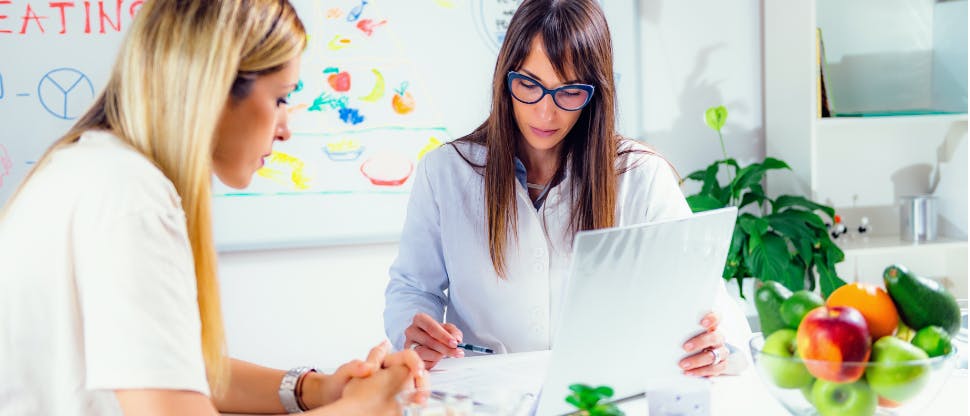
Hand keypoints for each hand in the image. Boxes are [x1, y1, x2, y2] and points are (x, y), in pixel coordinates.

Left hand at [308, 341, 425, 407]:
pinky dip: (412, 404)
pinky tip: (412, 408)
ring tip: (419, 402)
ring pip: (415, 387)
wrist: (331, 399)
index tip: (417, 372)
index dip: (415, 362)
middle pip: (416, 373)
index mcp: (383, 361)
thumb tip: (368, 367)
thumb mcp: (343, 373)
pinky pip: (407, 401)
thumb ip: (355, 367)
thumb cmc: (337, 384)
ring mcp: (393, 387)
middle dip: (422, 382)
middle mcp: (391, 372)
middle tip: (421, 395)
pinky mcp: (392, 401)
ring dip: (420, 393)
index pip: (407, 356)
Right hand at [403, 312, 463, 368]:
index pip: (431, 327)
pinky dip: (432, 361)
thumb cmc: (436, 334)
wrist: (427, 341)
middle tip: (457, 352)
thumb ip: (454, 332)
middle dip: (446, 348)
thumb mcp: (448, 329)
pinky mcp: (409, 357)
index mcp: (420, 319)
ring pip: (424, 352)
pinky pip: (422, 362)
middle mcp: (411, 331)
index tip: (454, 343)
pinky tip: (436, 358)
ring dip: (439, 355)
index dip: (443, 336)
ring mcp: (408, 344)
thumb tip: (457, 339)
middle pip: (428, 341)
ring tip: (445, 355)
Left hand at [678, 312, 729, 376]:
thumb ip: (678, 328)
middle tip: (685, 347)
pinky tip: (689, 372)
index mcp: (710, 325)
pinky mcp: (720, 365)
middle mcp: (718, 337)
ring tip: (683, 364)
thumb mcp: (681, 331)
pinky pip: (715, 369)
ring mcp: (720, 351)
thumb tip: (661, 326)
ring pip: (715, 355)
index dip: (712, 319)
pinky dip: (701, 371)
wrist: (690, 356)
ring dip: (698, 360)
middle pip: (715, 337)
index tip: (702, 323)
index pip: (716, 317)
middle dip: (700, 342)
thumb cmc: (684, 339)